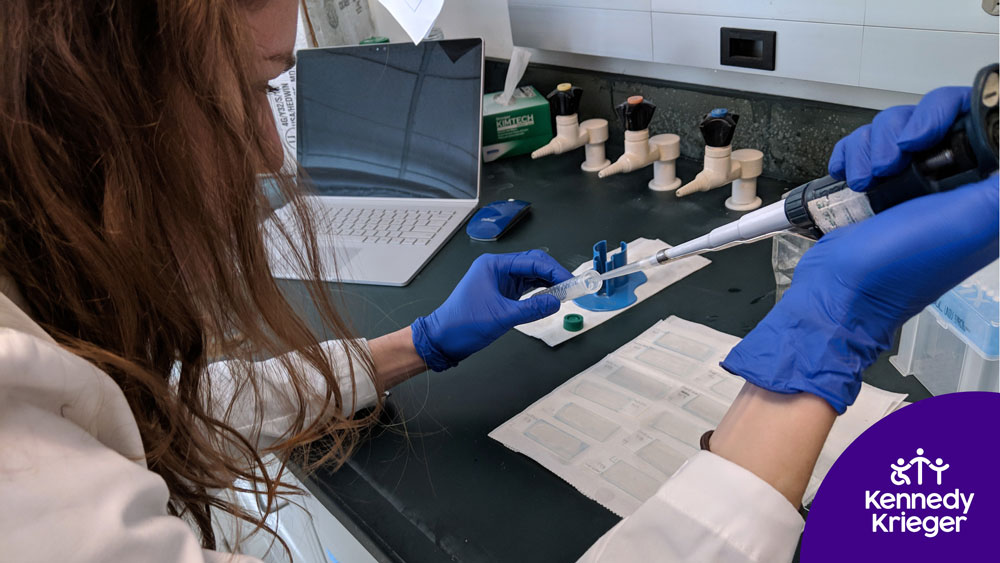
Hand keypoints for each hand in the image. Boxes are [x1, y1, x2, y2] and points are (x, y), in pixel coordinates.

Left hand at [411, 250, 571, 370]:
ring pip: (531, 276)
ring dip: (548, 283)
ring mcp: (499, 281)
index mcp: (493, 265)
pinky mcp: (501, 293)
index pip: (532, 261)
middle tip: (573, 286)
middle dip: (554, 274)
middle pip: (533, 264)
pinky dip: (539, 292)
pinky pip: (525, 288)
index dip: (554, 271)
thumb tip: (555, 302)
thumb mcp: (501, 317)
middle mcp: (496, 269)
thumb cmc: (461, 324)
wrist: (442, 339)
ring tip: (566, 293)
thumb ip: (532, 309)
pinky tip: (551, 298)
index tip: (570, 281)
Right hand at [723, 88, 997, 413]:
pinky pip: (864, 146)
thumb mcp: (971, 219)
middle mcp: (951, 182)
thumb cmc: (901, 266)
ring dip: (870, 149)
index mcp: (982, 189)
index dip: (949, 115)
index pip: (978, 122)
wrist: (837, 290)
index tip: (924, 138)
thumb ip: (999, 183)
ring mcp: (910, 183)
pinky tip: (849, 179)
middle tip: (891, 164)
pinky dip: (851, 156)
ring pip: (894, 127)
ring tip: (863, 182)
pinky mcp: (874, 185)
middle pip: (932, 115)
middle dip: (902, 132)